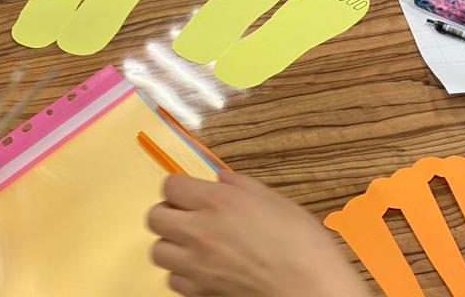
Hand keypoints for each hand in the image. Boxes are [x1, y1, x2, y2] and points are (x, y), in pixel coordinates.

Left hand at [148, 170, 370, 296]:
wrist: (309, 288)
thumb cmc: (299, 240)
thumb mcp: (274, 199)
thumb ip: (240, 186)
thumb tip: (219, 179)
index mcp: (217, 201)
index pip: (170, 186)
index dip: (180, 186)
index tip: (192, 192)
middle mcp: (198, 231)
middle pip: (154, 217)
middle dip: (169, 212)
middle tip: (189, 215)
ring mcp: (196, 266)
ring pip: (158, 251)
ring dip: (173, 244)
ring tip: (194, 243)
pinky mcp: (199, 293)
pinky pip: (173, 279)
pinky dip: (183, 273)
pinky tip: (203, 268)